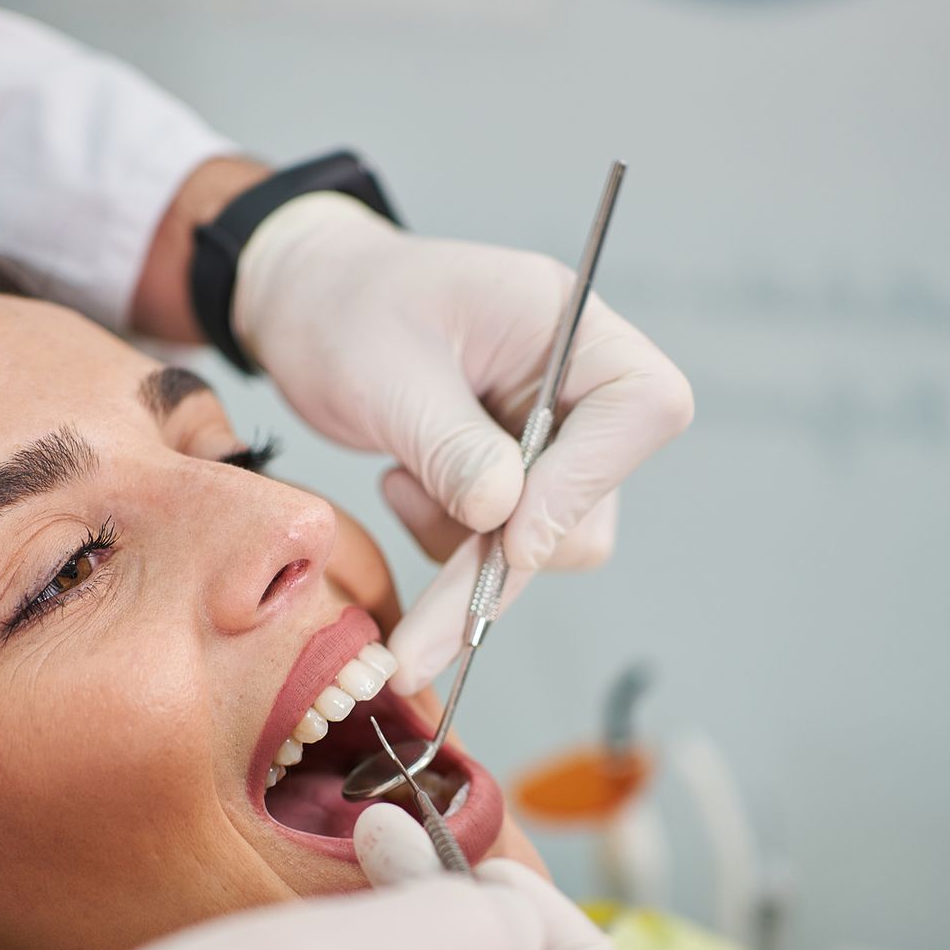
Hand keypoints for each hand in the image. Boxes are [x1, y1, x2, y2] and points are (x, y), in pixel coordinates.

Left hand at [233, 193, 692, 692]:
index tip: (513, 534)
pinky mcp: (518, 478)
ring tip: (398, 486)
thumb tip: (503, 516)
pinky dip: (452, 544)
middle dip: (504, 561)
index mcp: (568, 324)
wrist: (309, 308)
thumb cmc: (346, 307)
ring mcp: (552, 434)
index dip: (589, 480)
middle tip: (422, 642)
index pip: (641, 405)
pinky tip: (404, 484)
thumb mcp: (385, 370)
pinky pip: (508, 546)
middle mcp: (577, 382)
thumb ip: (450, 444)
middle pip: (594, 495)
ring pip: (552, 538)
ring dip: (470, 552)